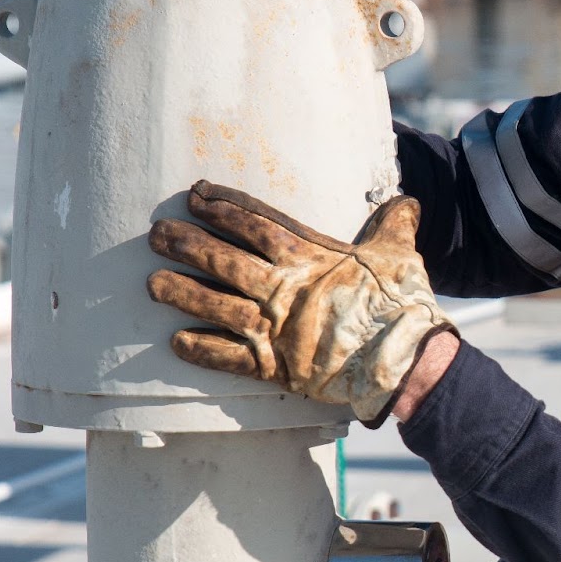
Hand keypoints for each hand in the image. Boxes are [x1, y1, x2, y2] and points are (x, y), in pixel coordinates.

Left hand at [147, 181, 452, 424]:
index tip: (196, 196)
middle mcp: (285, 289)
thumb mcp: (399, 252)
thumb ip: (394, 225)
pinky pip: (230, 357)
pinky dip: (203, 349)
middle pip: (227, 261)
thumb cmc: (402, 302)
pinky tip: (178, 341)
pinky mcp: (277, 365)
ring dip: (184, 293)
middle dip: (189, 245)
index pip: (258, 225)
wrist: (405, 356)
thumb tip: (407, 202)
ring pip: (219, 305)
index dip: (225, 208)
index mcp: (311, 258)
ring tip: (153, 283)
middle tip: (156, 234)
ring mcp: (276, 328)